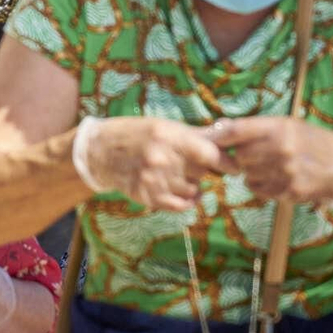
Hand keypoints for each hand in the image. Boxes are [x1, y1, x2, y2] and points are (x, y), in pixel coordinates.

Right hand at [77, 117, 233, 211]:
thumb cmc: (135, 133)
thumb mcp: (163, 126)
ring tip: (182, 176)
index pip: (210, 154)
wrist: (99, 151)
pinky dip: (187, 201)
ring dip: (194, 185)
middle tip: (194, 164)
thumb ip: (195, 134)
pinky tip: (185, 194)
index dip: (227, 162)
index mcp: (168, 136)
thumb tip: (228, 132)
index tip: (234, 167)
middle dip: (204, 169)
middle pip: (203, 172)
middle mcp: (162, 159)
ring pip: (194, 190)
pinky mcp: (148, 196)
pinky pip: (180, 206)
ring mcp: (154, 180)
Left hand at [209, 117, 332, 204]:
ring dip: (251, 171)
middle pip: (239, 156)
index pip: (236, 130)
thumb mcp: (287, 125)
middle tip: (254, 155)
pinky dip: (259, 185)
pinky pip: (258, 189)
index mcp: (280, 127)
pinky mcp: (290, 191)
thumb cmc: (311, 140)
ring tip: (268, 166)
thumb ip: (254, 127)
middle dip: (242, 156)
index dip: (219, 136)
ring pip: (247, 174)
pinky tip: (273, 178)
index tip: (210, 140)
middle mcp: (282, 149)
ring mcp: (287, 172)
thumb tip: (218, 127)